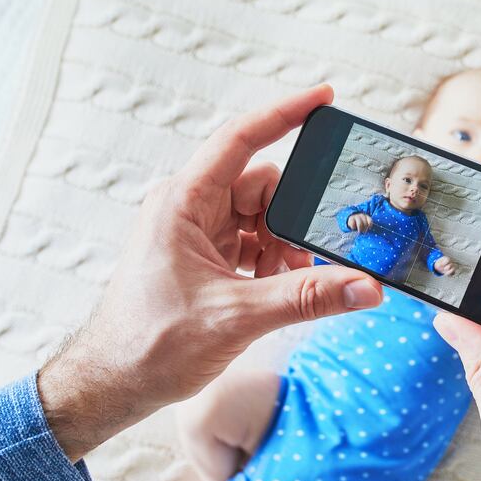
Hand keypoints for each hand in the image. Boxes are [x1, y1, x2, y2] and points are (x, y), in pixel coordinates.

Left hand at [37, 85, 382, 461]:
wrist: (115, 382)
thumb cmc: (151, 343)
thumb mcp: (237, 316)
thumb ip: (306, 298)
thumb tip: (365, 287)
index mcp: (183, 202)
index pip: (240, 139)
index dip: (284, 114)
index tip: (323, 98)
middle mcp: (190, 208)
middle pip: (262, 187)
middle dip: (290, 221)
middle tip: (304, 260)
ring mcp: (197, 231)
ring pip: (260, 217)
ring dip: (281, 248)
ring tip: (284, 285)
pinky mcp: (205, 255)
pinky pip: (251, 241)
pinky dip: (271, 262)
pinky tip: (273, 291)